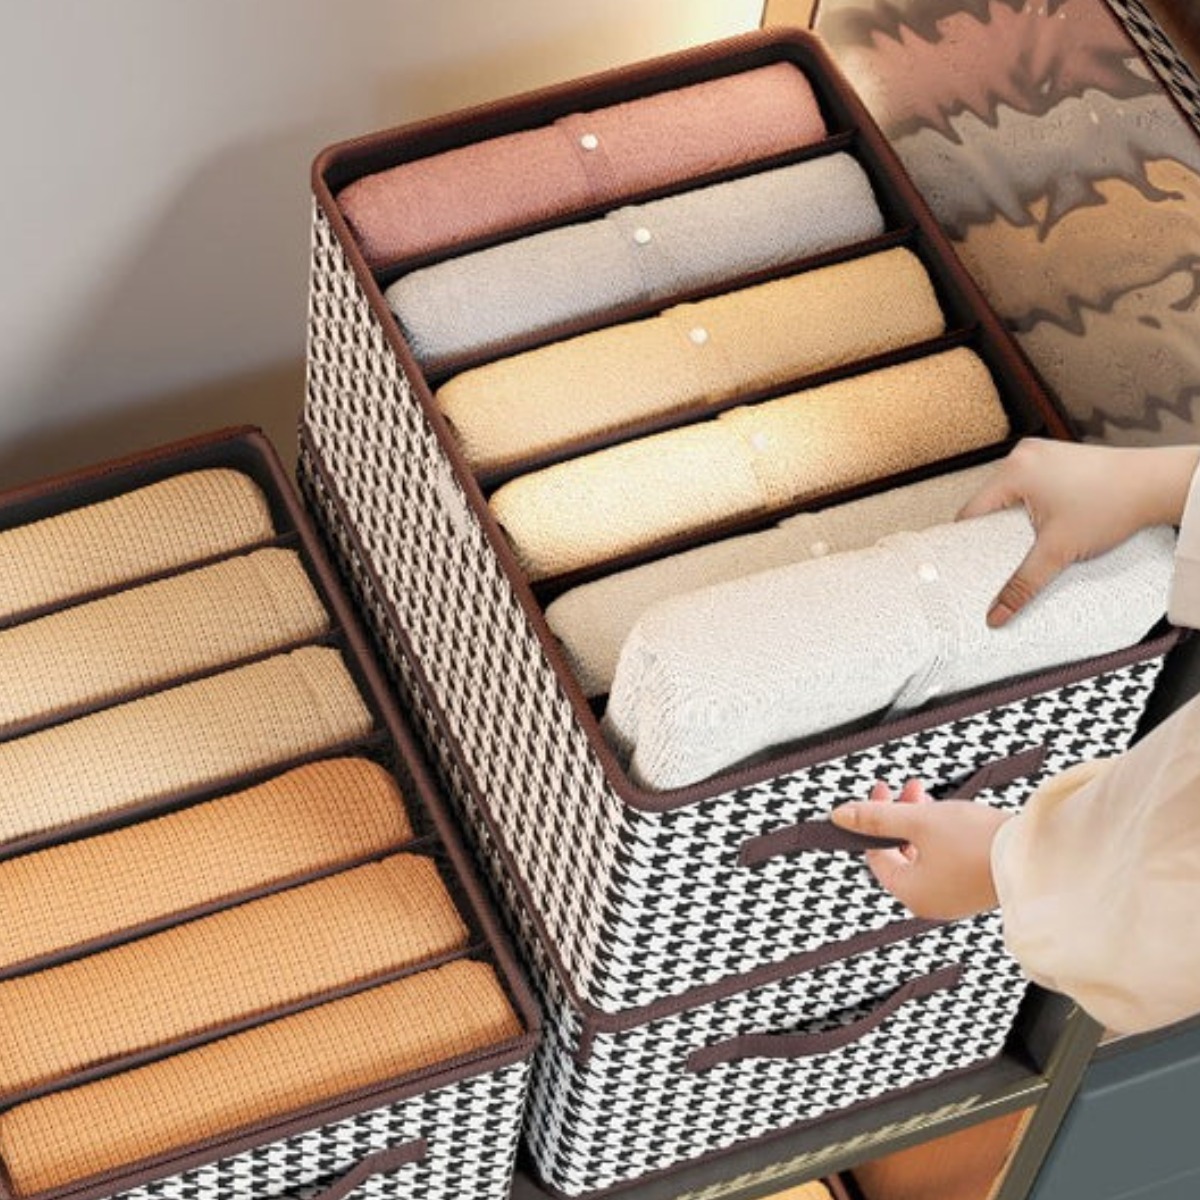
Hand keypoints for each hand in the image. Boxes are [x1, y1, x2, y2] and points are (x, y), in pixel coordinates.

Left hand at [830, 781, 1011, 919]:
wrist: (1037, 855)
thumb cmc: (979, 843)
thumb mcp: (918, 820)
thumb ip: (876, 817)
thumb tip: (841, 815)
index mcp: (910, 893)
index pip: (876, 855)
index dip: (873, 820)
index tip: (880, 792)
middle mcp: (930, 902)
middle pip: (900, 854)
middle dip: (899, 817)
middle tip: (907, 790)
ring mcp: (954, 898)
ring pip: (924, 855)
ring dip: (920, 823)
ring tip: (930, 798)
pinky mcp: (975, 888)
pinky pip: (946, 861)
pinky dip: (941, 838)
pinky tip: (950, 817)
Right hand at [959, 439, 1199, 626]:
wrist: (1157, 484)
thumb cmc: (1113, 505)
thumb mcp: (1059, 551)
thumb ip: (1023, 584)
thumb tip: (997, 613)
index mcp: (1013, 470)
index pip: (970, 513)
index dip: (968, 544)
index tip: (972, 565)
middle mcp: (1022, 455)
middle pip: (989, 504)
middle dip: (994, 533)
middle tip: (1004, 558)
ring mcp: (1040, 453)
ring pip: (1010, 496)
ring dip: (1016, 520)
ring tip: (1030, 541)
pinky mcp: (1057, 458)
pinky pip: (1030, 486)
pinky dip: (1033, 506)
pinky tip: (1048, 523)